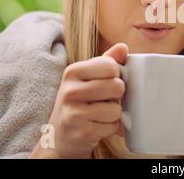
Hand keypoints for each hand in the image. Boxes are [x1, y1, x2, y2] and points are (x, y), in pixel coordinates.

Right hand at [29, 43, 127, 158]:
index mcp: (73, 71)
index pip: (111, 66)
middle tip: (105, 99)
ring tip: (99, 113)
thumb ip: (107, 61)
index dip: (116, 74)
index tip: (107, 80)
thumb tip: (123, 47)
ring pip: (116, 109)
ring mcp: (74, 113)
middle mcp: (70, 91)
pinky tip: (96, 125)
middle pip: (117, 87)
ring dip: (113, 113)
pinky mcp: (81, 132)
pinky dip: (109, 127)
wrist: (59, 136)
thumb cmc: (79, 101)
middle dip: (117, 95)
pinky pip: (112, 126)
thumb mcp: (88, 77)